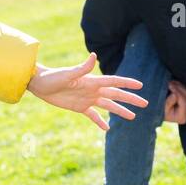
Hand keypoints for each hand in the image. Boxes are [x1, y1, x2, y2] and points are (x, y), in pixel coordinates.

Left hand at [26, 53, 148, 129]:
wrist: (39, 84)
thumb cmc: (52, 77)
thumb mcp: (67, 74)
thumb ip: (82, 68)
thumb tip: (94, 55)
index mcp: (92, 81)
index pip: (114, 81)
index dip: (127, 83)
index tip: (140, 85)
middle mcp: (92, 90)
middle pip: (116, 95)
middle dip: (130, 99)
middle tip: (146, 103)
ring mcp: (87, 99)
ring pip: (108, 106)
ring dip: (120, 111)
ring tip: (133, 117)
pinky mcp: (79, 107)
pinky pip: (93, 116)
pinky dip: (100, 122)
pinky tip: (107, 129)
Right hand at [163, 79, 185, 124]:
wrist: (162, 115)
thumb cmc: (160, 112)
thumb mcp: (162, 109)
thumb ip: (169, 102)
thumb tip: (174, 95)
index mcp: (182, 117)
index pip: (183, 102)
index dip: (177, 92)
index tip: (169, 85)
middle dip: (177, 88)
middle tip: (169, 83)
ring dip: (178, 86)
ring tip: (169, 83)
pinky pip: (185, 91)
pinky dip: (179, 86)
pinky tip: (173, 84)